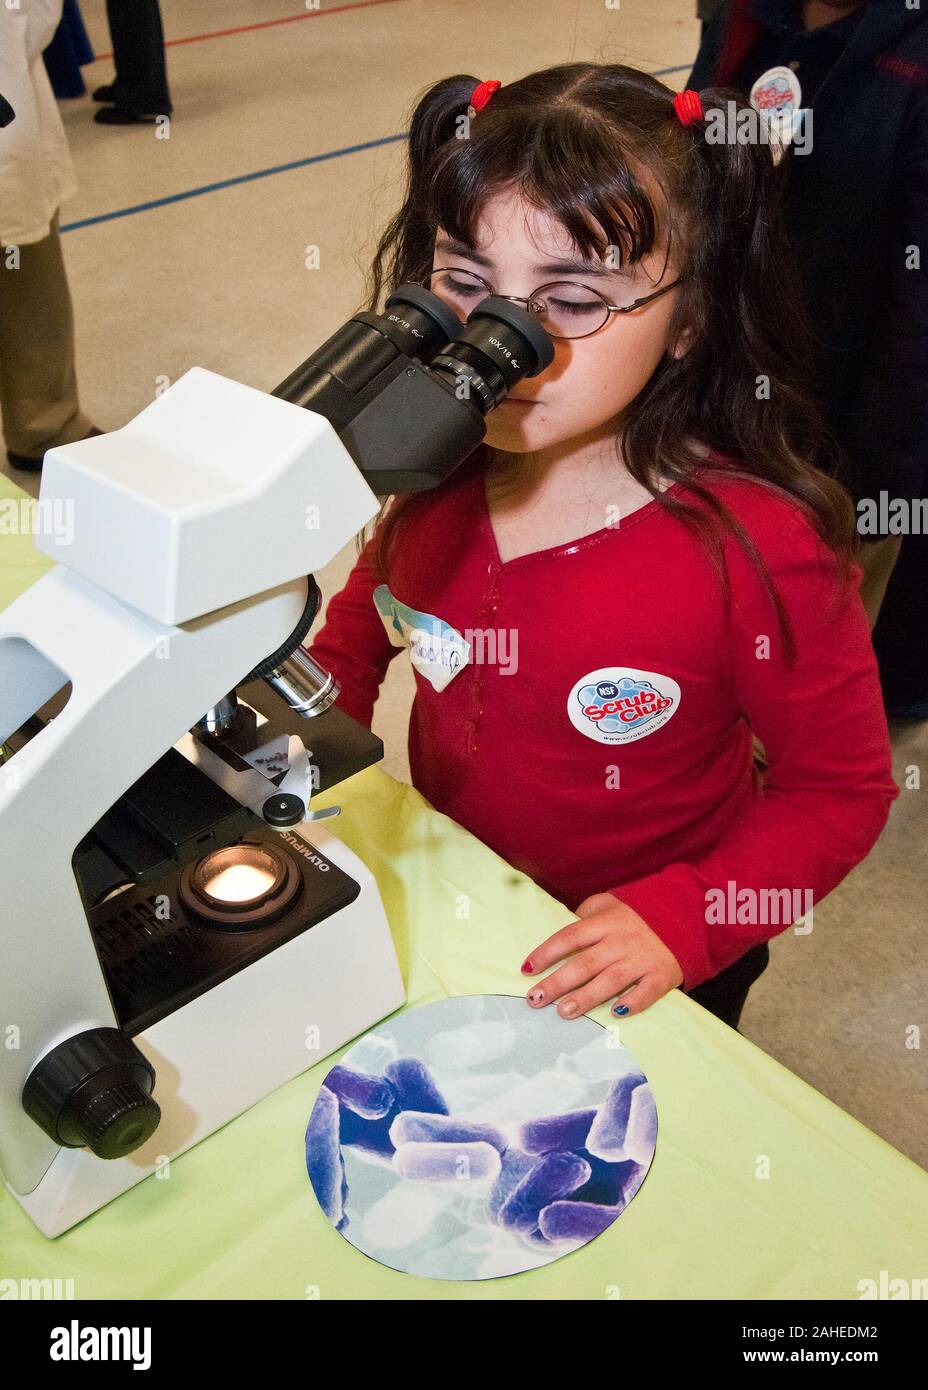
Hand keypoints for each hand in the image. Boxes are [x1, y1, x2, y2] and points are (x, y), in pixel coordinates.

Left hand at [521, 892, 683, 1018]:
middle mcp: (621, 941)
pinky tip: (615, 1014)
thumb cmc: (638, 914)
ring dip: (585, 997)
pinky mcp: (661, 975)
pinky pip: (646, 992)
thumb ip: (586, 914)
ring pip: (610, 980)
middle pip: (584, 963)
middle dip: (557, 982)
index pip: (569, 937)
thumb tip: (562, 934)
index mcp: (606, 922)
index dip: (546, 952)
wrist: (685, 917)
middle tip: (535, 999)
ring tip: (563, 1011)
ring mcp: (641, 959)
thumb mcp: (611, 904)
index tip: (526, 968)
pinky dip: (632, 1003)